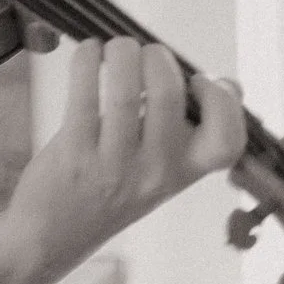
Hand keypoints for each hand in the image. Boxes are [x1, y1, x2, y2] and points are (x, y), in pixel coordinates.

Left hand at [5, 37, 246, 275]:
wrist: (55, 235)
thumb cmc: (111, 189)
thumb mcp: (160, 169)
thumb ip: (187, 131)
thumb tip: (224, 83)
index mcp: (184, 171)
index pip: (228, 141)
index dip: (222, 101)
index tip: (199, 80)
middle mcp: (155, 170)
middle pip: (169, 96)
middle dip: (156, 56)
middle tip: (143, 53)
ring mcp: (114, 163)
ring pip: (123, 90)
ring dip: (120, 52)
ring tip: (113, 48)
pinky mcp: (74, 152)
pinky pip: (83, 93)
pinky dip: (87, 60)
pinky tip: (88, 52)